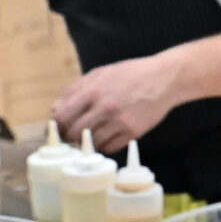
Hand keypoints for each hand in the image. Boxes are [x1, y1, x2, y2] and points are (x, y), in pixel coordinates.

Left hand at [52, 53, 181, 152]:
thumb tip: (56, 111)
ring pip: (91, 143)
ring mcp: (119, 122)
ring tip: (91, 133)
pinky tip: (107, 136)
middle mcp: (105, 107)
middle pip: (74, 133)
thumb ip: (75, 90)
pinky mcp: (132, 133)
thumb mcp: (100, 73)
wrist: (164, 78)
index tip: (58, 127)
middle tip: (72, 134)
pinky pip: (109, 148)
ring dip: (88, 141)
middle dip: (70, 135)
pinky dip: (104, 145)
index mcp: (93, 90)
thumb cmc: (130, 74)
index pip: (62, 116)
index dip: (56, 125)